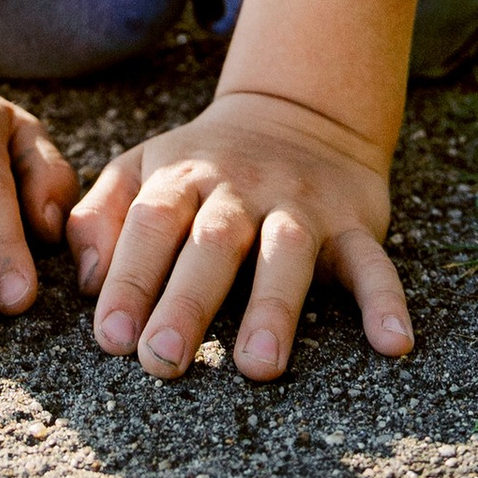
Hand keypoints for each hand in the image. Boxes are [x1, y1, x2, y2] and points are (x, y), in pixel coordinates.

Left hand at [67, 88, 407, 380]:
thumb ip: (103, 217)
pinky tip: (393, 344)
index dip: (128, 278)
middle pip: (212, 242)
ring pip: (287, 253)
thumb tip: (83, 282)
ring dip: (273, 307)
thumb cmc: (204, 167)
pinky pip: (374, 262)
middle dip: (186, 301)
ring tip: (258, 368)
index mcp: (183, 177)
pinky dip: (386, 301)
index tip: (110, 339)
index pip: (150, 224)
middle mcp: (241, 188)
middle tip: (161, 361)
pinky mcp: (353, 223)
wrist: (298, 110)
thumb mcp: (143, 169)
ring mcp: (300, 204)